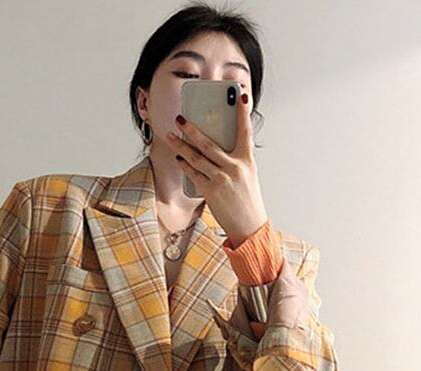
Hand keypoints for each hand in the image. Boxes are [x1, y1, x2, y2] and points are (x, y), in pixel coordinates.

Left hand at [165, 92, 267, 246]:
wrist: (249, 226)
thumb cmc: (248, 201)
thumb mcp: (248, 176)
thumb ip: (235, 159)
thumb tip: (217, 146)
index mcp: (247, 161)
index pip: (245, 130)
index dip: (243, 111)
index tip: (239, 94)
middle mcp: (235, 168)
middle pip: (209, 143)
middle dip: (192, 129)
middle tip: (181, 118)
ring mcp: (222, 180)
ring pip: (196, 157)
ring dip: (181, 145)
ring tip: (171, 135)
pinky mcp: (211, 192)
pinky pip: (194, 174)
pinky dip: (185, 165)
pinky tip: (179, 157)